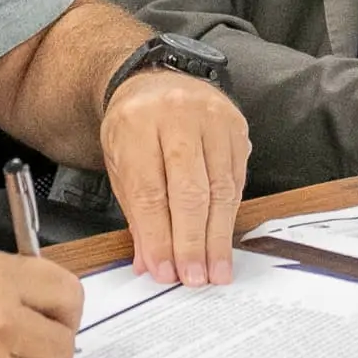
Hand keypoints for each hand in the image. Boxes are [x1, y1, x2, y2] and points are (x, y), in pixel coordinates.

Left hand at [100, 70, 249, 285]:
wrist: (154, 79)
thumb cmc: (134, 125)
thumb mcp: (120, 163)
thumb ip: (136, 212)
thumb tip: (150, 262)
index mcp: (137, 124)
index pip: (150, 191)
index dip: (159, 237)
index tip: (164, 271)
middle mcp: (177, 117)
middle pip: (190, 191)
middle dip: (192, 242)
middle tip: (194, 277)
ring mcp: (212, 118)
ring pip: (221, 188)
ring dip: (217, 236)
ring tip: (214, 270)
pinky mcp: (237, 125)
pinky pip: (237, 178)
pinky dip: (230, 214)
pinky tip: (223, 239)